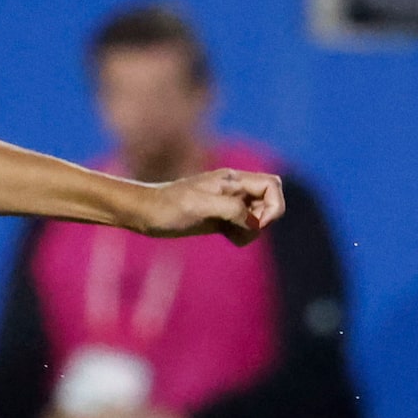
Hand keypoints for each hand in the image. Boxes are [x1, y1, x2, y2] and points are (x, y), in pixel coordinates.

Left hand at [140, 168, 282, 243]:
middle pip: (269, 202)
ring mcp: (226, 204)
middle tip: (240, 230)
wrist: (143, 213)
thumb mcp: (200, 205)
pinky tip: (226, 237)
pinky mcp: (218, 218)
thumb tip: (254, 221)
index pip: (272, 186)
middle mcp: (233, 189)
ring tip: (230, 234)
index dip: (273, 206)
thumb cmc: (168, 206)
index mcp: (232, 180)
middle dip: (262, 220)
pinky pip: (243, 227)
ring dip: (251, 230)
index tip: (255, 222)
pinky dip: (242, 235)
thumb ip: (232, 208)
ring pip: (257, 217)